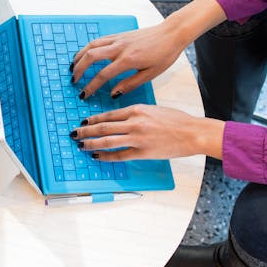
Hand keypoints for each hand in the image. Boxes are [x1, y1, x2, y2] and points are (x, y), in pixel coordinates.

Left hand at [69, 104, 224, 160]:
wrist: (192, 132)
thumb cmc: (177, 120)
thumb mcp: (154, 109)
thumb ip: (137, 113)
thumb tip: (122, 119)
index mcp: (137, 109)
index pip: (108, 114)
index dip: (93, 119)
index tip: (83, 122)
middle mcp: (134, 122)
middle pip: (103, 127)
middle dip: (86, 131)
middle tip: (74, 133)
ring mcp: (137, 138)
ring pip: (107, 140)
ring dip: (91, 143)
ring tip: (81, 145)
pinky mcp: (142, 152)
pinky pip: (119, 155)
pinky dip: (106, 156)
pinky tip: (97, 156)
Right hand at [70, 20, 187, 98]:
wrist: (171, 33)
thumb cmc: (164, 54)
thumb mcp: (150, 74)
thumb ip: (130, 84)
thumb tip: (113, 94)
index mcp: (128, 60)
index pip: (103, 75)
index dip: (91, 86)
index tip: (84, 95)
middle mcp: (119, 48)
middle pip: (91, 57)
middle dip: (79, 69)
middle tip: (74, 80)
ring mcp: (118, 39)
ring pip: (91, 45)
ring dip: (79, 56)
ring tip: (73, 67)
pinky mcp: (118, 35)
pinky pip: (98, 40)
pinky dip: (87, 48)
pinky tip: (85, 54)